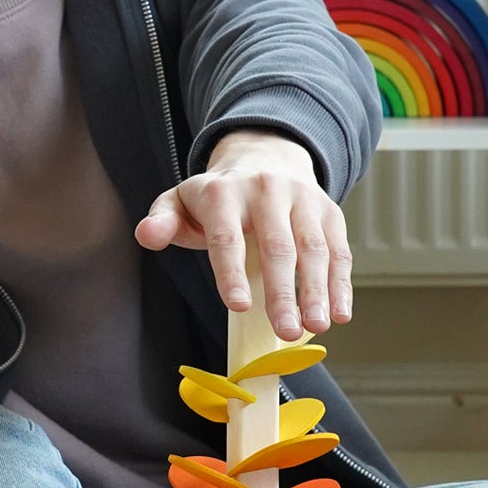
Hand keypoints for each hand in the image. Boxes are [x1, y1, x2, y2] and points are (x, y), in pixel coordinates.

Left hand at [134, 129, 351, 340]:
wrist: (265, 157)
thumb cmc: (217, 196)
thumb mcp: (180, 201)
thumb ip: (162, 221)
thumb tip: (146, 235)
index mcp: (224, 193)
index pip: (226, 237)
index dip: (231, 272)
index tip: (237, 306)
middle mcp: (266, 191)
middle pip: (277, 247)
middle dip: (283, 292)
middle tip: (285, 330)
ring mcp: (302, 199)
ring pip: (313, 249)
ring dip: (317, 291)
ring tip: (316, 326)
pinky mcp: (328, 211)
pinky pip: (338, 249)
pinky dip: (341, 283)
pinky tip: (340, 312)